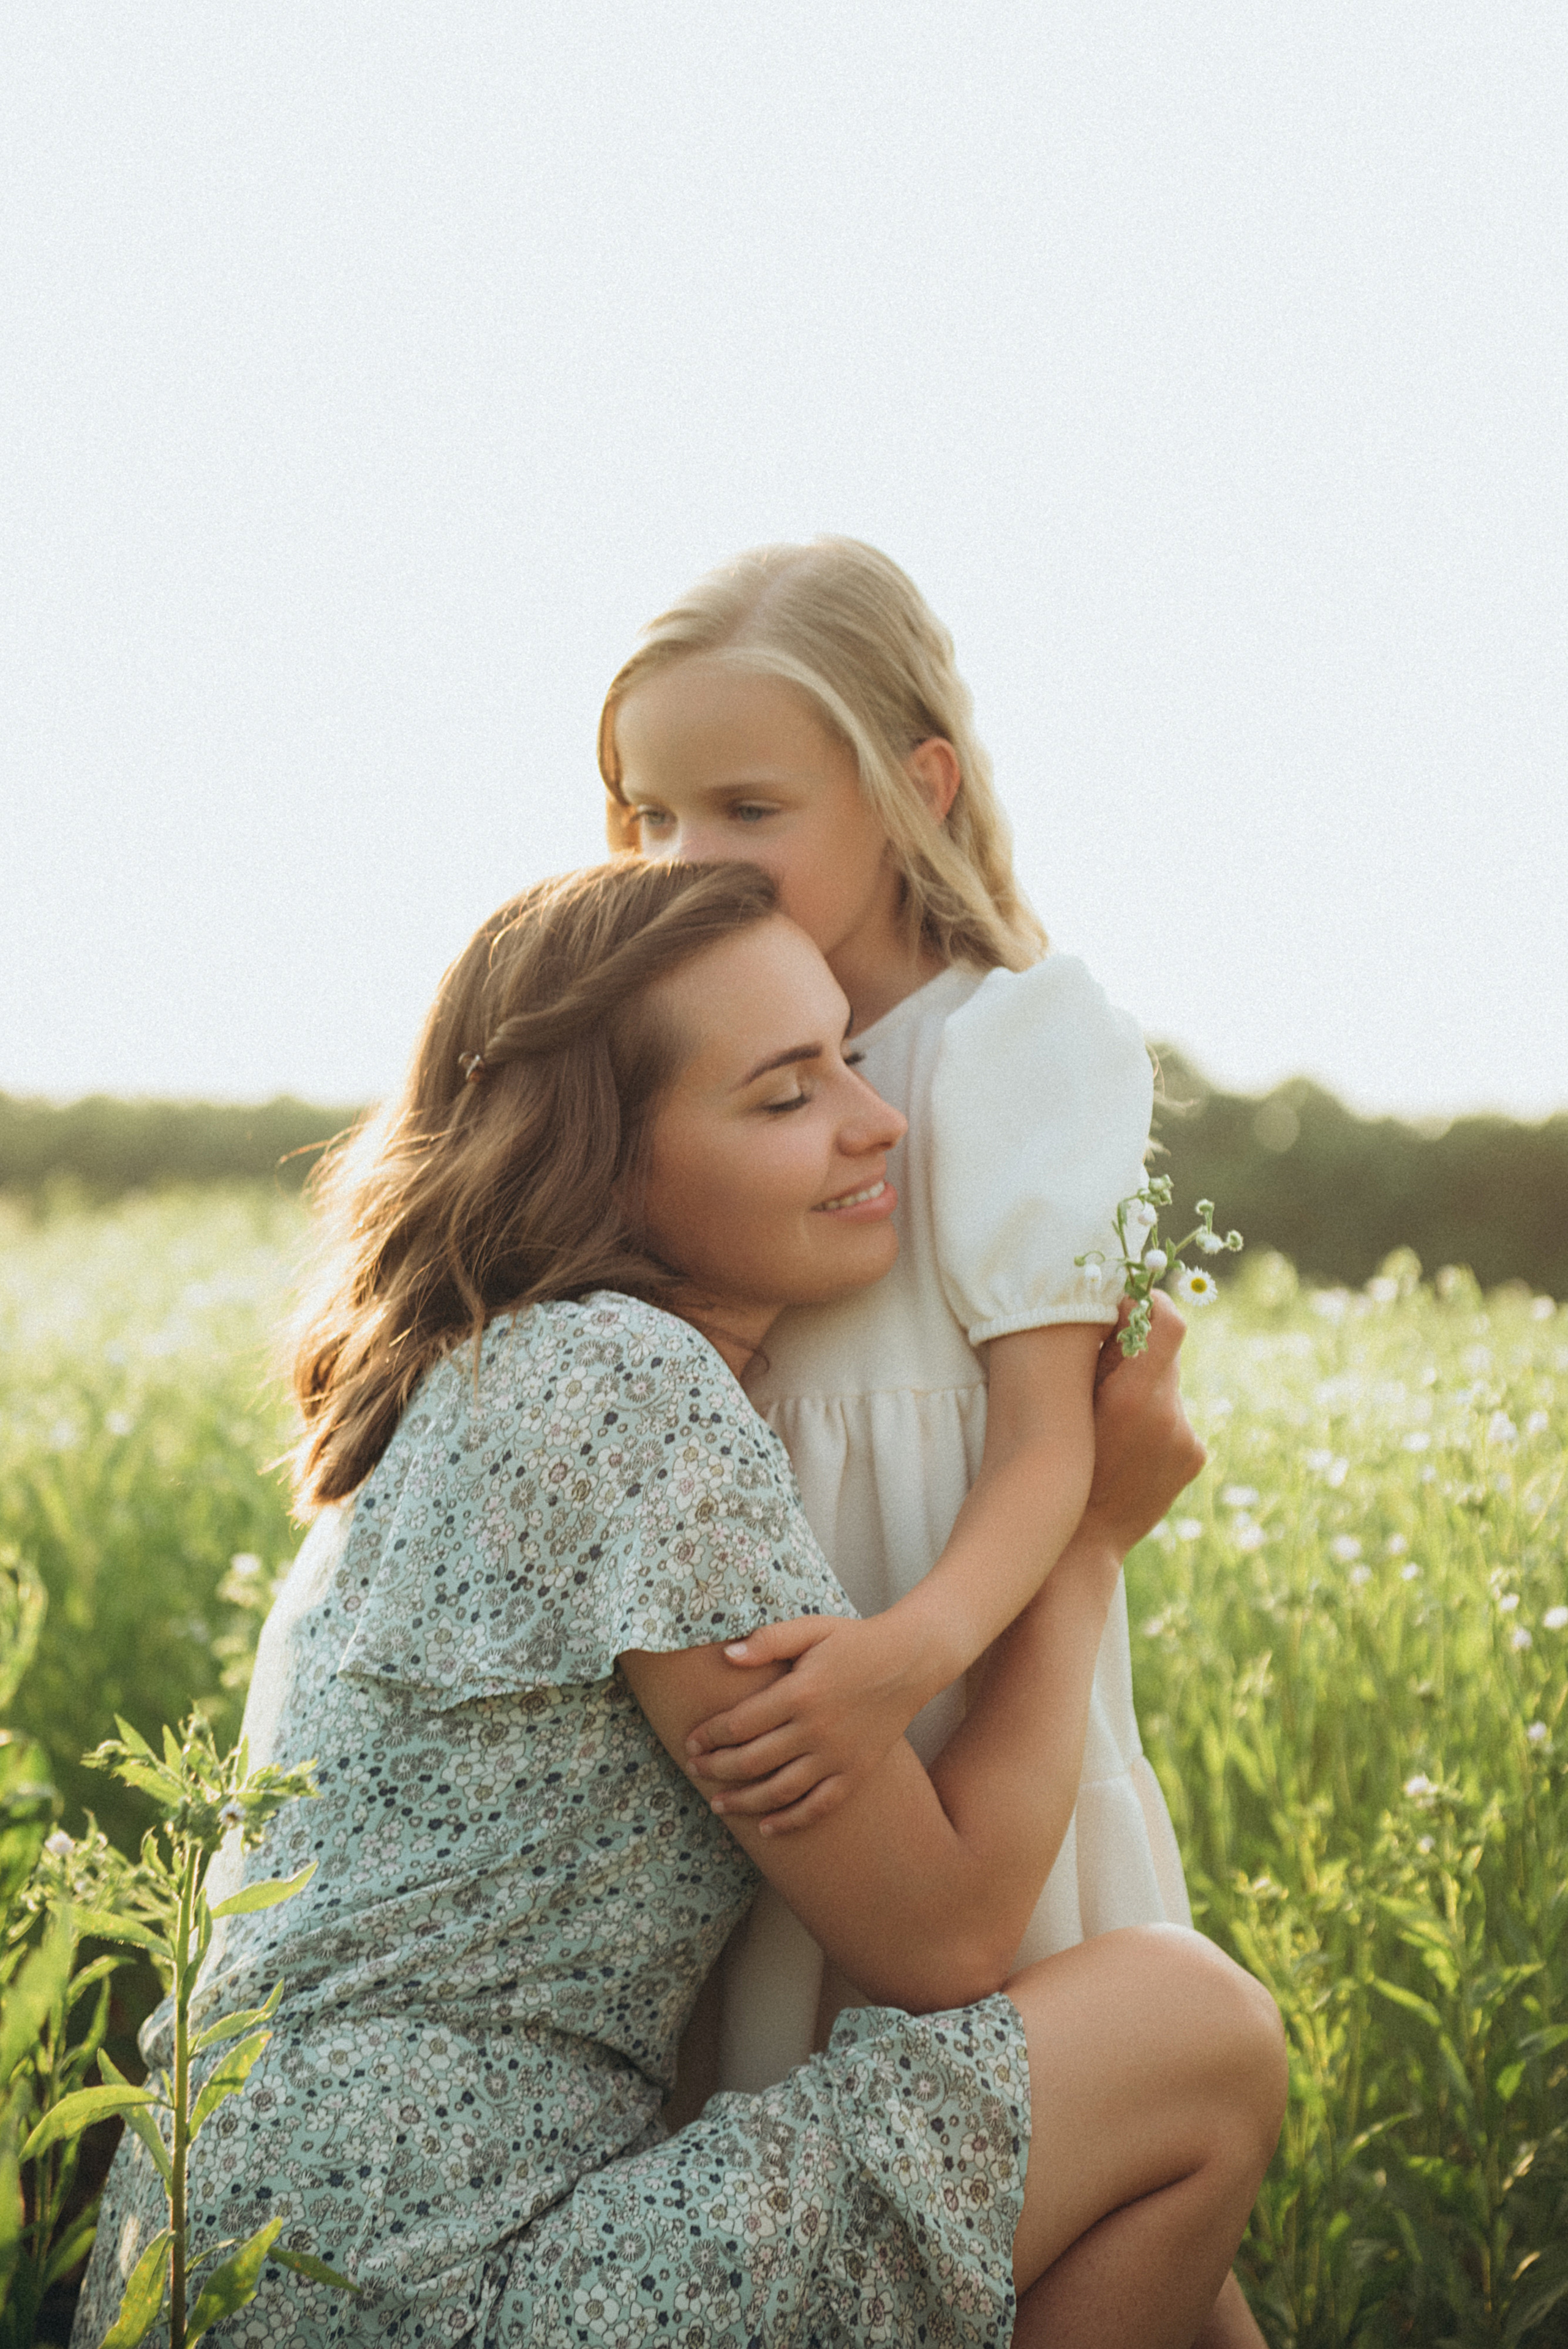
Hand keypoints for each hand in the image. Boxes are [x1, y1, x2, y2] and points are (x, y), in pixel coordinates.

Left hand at [683, 1612, 930, 1834]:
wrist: (909, 1661)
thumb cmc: (853, 1641)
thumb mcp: (811, 1628)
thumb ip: (769, 1640)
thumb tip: (727, 1656)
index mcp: (800, 1692)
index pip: (739, 1724)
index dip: (709, 1736)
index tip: (690, 1741)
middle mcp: (816, 1729)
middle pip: (752, 1761)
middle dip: (716, 1769)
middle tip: (694, 1770)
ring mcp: (838, 1756)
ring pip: (780, 1790)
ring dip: (743, 1801)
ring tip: (718, 1804)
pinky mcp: (856, 1772)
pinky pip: (818, 1806)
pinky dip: (790, 1821)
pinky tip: (765, 1826)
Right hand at [1080, 1290, 1205, 1554]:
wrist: (1081, 1542)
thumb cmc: (1060, 1468)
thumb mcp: (1067, 1406)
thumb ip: (1095, 1357)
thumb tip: (1114, 1311)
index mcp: (1135, 1397)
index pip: (1168, 1321)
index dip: (1150, 1302)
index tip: (1127, 1305)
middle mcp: (1170, 1415)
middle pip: (1164, 1353)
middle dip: (1138, 1350)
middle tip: (1105, 1364)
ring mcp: (1187, 1438)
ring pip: (1168, 1387)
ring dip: (1145, 1388)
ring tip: (1112, 1420)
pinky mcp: (1195, 1455)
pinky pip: (1176, 1418)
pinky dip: (1155, 1419)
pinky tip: (1128, 1445)